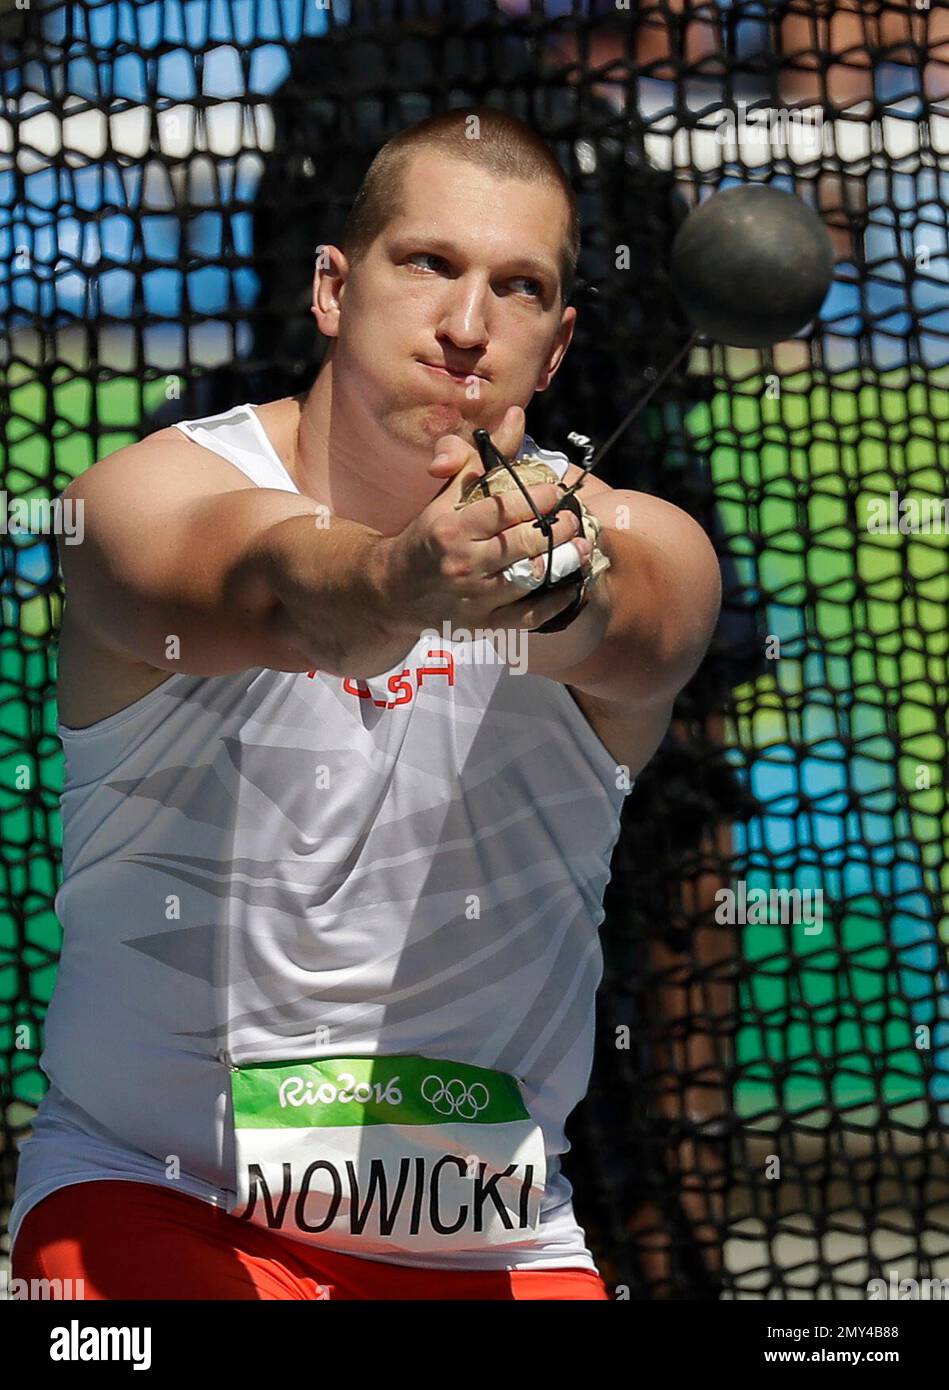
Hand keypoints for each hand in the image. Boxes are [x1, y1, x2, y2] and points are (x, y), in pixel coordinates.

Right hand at [380, 406, 588, 634]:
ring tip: (580, 544)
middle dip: (557, 527)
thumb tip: (517, 416)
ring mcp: (474, 597)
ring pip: (531, 577)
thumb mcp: (448, 494)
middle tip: (572, 516)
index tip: (556, 490)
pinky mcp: (482, 624)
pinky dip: (555, 600)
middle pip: (524, 543)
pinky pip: (529, 615)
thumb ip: (484, 458)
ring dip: (564, 559)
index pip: (506, 508)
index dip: (538, 497)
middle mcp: (463, 563)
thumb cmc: (427, 536)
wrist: (393, 591)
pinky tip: (571, 583)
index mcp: (451, 528)